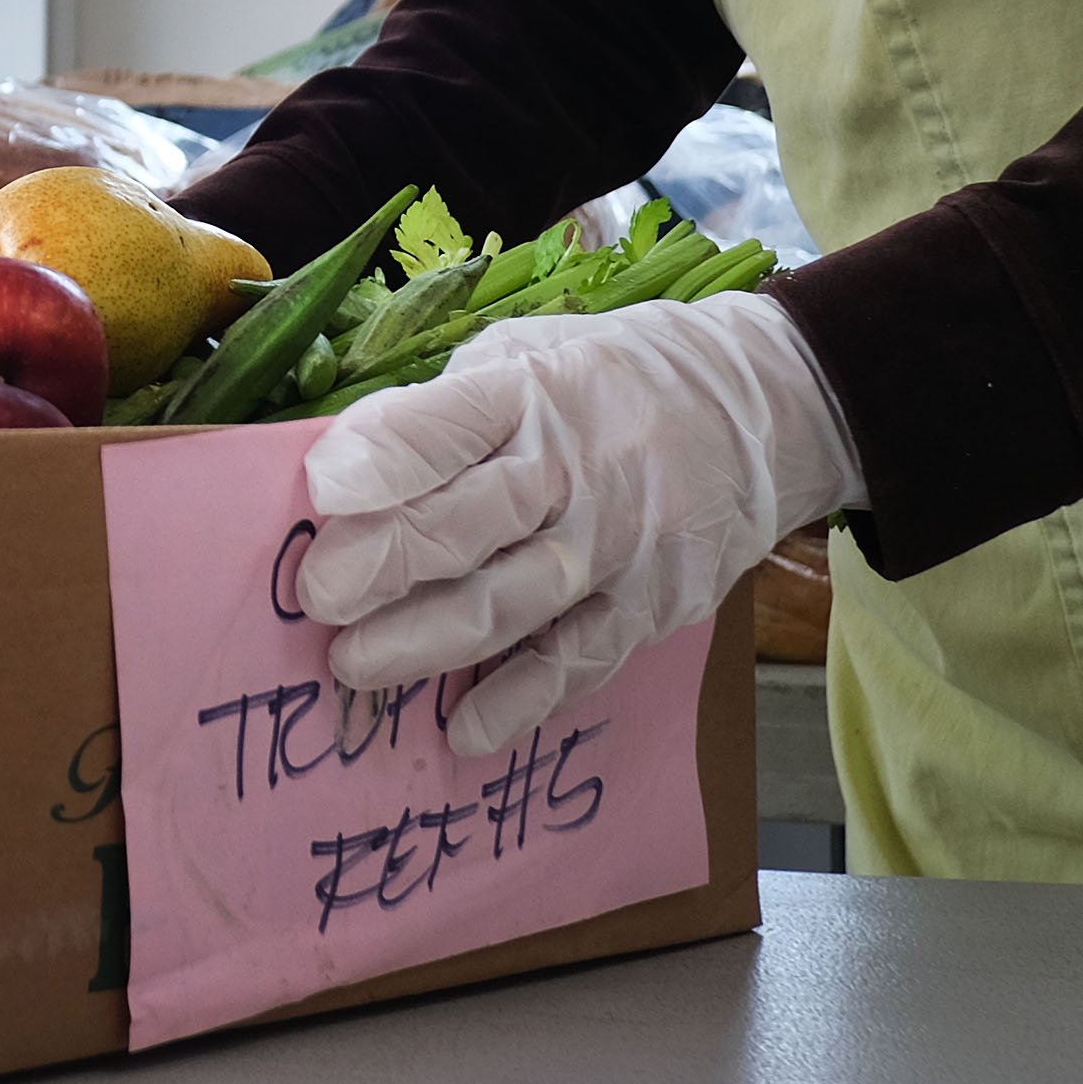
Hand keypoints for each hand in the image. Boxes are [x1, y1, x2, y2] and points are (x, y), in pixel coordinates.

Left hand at [297, 288, 860, 755]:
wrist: (762, 413)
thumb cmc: (609, 381)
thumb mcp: (527, 355)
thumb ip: (446, 410)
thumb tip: (350, 472)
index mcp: (530, 391)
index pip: (444, 426)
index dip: (379, 460)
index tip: (321, 493)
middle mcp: (573, 469)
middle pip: (464, 524)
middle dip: (381, 565)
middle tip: (320, 598)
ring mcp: (616, 544)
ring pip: (507, 604)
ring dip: (422, 642)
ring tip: (355, 665)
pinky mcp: (652, 605)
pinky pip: (577, 662)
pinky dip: (519, 701)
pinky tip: (465, 728)